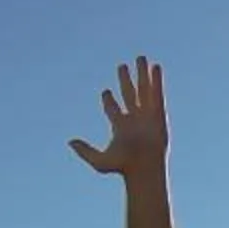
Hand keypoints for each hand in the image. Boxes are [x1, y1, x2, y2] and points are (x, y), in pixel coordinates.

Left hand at [70, 56, 168, 178]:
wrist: (145, 169)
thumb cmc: (124, 167)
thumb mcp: (99, 161)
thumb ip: (85, 151)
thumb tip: (70, 142)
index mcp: (120, 127)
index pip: (113, 109)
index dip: (108, 100)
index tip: (105, 92)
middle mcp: (134, 118)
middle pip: (129, 94)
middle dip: (125, 80)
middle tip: (122, 66)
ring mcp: (147, 115)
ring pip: (144, 90)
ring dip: (142, 75)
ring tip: (140, 58)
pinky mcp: (158, 115)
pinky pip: (157, 94)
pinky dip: (157, 81)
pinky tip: (155, 67)